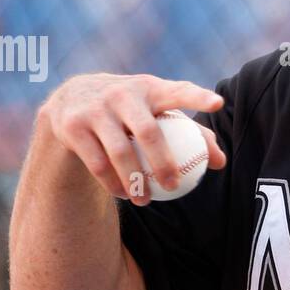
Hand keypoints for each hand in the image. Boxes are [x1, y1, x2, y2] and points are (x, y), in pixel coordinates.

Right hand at [40, 74, 226, 204]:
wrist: (70, 100)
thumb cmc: (129, 110)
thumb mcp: (156, 112)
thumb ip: (190, 132)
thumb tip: (219, 162)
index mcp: (149, 88)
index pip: (178, 90)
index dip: (197, 96)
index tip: (218, 104)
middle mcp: (122, 94)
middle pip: (148, 132)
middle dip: (163, 162)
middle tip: (175, 186)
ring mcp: (95, 109)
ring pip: (120, 153)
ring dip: (134, 181)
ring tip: (146, 201)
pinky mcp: (73, 126)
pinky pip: (97, 163)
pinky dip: (112, 183)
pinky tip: (123, 195)